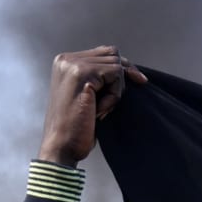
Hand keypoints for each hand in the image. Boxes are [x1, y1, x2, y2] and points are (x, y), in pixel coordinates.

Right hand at [37, 46, 145, 165]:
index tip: (140, 81)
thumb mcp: (87, 97)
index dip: (123, 68)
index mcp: (65, 62)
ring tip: (100, 110)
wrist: (61, 148)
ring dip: (116, 90)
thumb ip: (98, 78)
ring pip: (116, 65)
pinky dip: (114, 95)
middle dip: (120, 80)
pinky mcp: (82, 74)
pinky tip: (99, 111)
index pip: (105, 52)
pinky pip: (116, 74)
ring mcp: (73, 64)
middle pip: (113, 54)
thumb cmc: (76, 129)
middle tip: (109, 105)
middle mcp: (66, 59)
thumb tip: (128, 67)